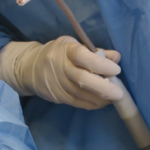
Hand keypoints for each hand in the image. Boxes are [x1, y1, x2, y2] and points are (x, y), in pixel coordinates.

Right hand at [0, 37, 123, 109]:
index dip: (101, 64)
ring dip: (101, 98)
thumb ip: (95, 52)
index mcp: (66, 50)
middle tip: (119, 93)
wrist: (29, 67)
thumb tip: (116, 58)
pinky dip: (93, 103)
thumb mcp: (73, 46)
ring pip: (82, 94)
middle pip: (82, 79)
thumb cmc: (57, 53)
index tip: (116, 69)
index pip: (83, 57)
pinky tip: (103, 101)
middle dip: (104, 88)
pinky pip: (78, 103)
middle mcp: (60, 67)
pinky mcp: (57, 96)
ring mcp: (58, 83)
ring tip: (114, 98)